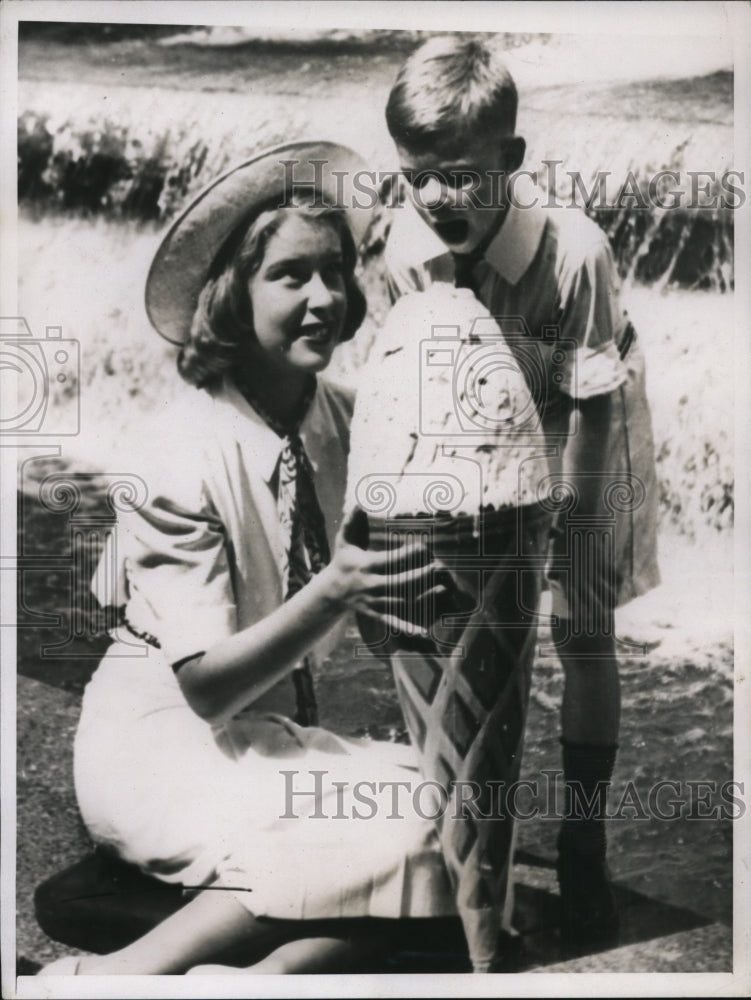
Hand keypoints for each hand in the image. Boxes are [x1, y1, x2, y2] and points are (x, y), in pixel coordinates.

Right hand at [323, 509, 446, 635]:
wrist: (332, 591)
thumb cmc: (343, 561)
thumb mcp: (344, 541)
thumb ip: (351, 523)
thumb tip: (358, 504)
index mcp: (365, 566)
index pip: (388, 560)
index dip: (406, 555)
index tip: (424, 547)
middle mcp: (370, 585)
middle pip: (397, 582)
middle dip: (419, 576)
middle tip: (438, 567)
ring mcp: (373, 601)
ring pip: (400, 601)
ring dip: (421, 597)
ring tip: (442, 588)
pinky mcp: (376, 613)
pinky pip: (393, 621)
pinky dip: (407, 627)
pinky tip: (424, 630)